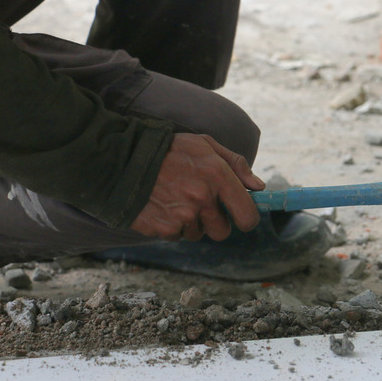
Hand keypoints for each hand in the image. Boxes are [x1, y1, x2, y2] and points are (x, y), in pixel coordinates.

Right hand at [130, 133, 264, 241]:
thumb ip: (236, 164)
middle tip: (201, 204)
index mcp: (218, 176)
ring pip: (198, 234)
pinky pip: (176, 236)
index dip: (246, 218)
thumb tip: (258, 187)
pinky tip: (162, 206)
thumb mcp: (205, 145)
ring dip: (191, 223)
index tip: (240, 215)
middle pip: (222, 231)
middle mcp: (203, 199)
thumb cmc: (169, 150)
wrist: (123, 160)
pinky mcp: (163, 228)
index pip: (247, 216)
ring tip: (176, 200)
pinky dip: (171, 225)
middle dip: (215, 222)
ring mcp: (182, 216)